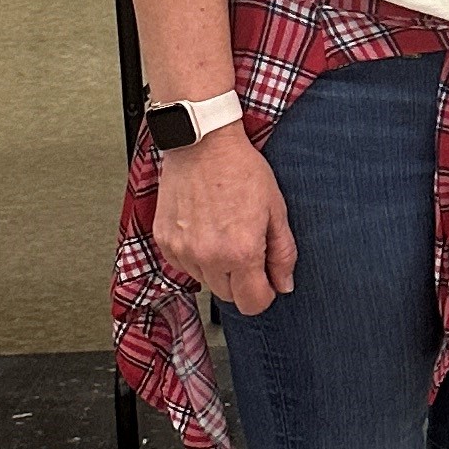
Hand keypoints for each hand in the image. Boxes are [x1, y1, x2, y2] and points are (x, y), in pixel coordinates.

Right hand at [152, 126, 296, 314]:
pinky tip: (204, 228)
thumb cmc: (241, 170)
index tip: (266, 280)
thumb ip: (283, 253)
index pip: (253, 304)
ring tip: (223, 232)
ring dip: (217, 267)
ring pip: (205, 281)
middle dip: (241, 280)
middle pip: (229, 296)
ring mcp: (182, 251)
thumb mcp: (275, 209)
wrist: (203, 144)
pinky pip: (184, 265)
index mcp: (241, 252)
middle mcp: (208, 257)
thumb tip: (284, 284)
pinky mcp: (164, 242)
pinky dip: (195, 255)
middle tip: (246, 247)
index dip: (263, 294)